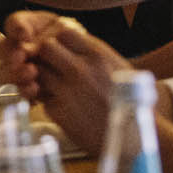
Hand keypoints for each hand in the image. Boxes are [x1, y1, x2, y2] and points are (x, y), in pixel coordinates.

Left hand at [20, 15, 126, 154]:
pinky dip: (48, 102)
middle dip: (44, 55)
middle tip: (50, 67)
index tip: (61, 50)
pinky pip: (42, 98)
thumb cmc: (131, 103)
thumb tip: (71, 40)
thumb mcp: (119, 68)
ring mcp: (68, 91)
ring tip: (55, 88)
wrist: (135, 139)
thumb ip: (94, 54)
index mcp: (98, 56)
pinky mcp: (59, 112)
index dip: (59, 40)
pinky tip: (62, 107)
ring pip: (37, 72)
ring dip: (42, 78)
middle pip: (45, 47)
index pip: (63, 32)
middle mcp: (81, 70)